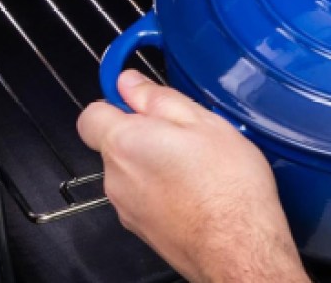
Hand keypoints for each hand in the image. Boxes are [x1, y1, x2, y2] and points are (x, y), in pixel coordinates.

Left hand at [77, 70, 307, 282]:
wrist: (238, 247)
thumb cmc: (227, 187)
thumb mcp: (203, 122)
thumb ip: (158, 98)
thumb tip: (131, 83)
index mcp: (125, 142)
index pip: (92, 113)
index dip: (117, 102)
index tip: (141, 99)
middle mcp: (116, 177)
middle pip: (116, 144)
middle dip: (144, 134)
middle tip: (187, 134)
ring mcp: (127, 207)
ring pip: (133, 172)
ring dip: (157, 164)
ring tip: (199, 166)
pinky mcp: (142, 229)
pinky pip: (145, 197)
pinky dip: (165, 191)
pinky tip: (198, 191)